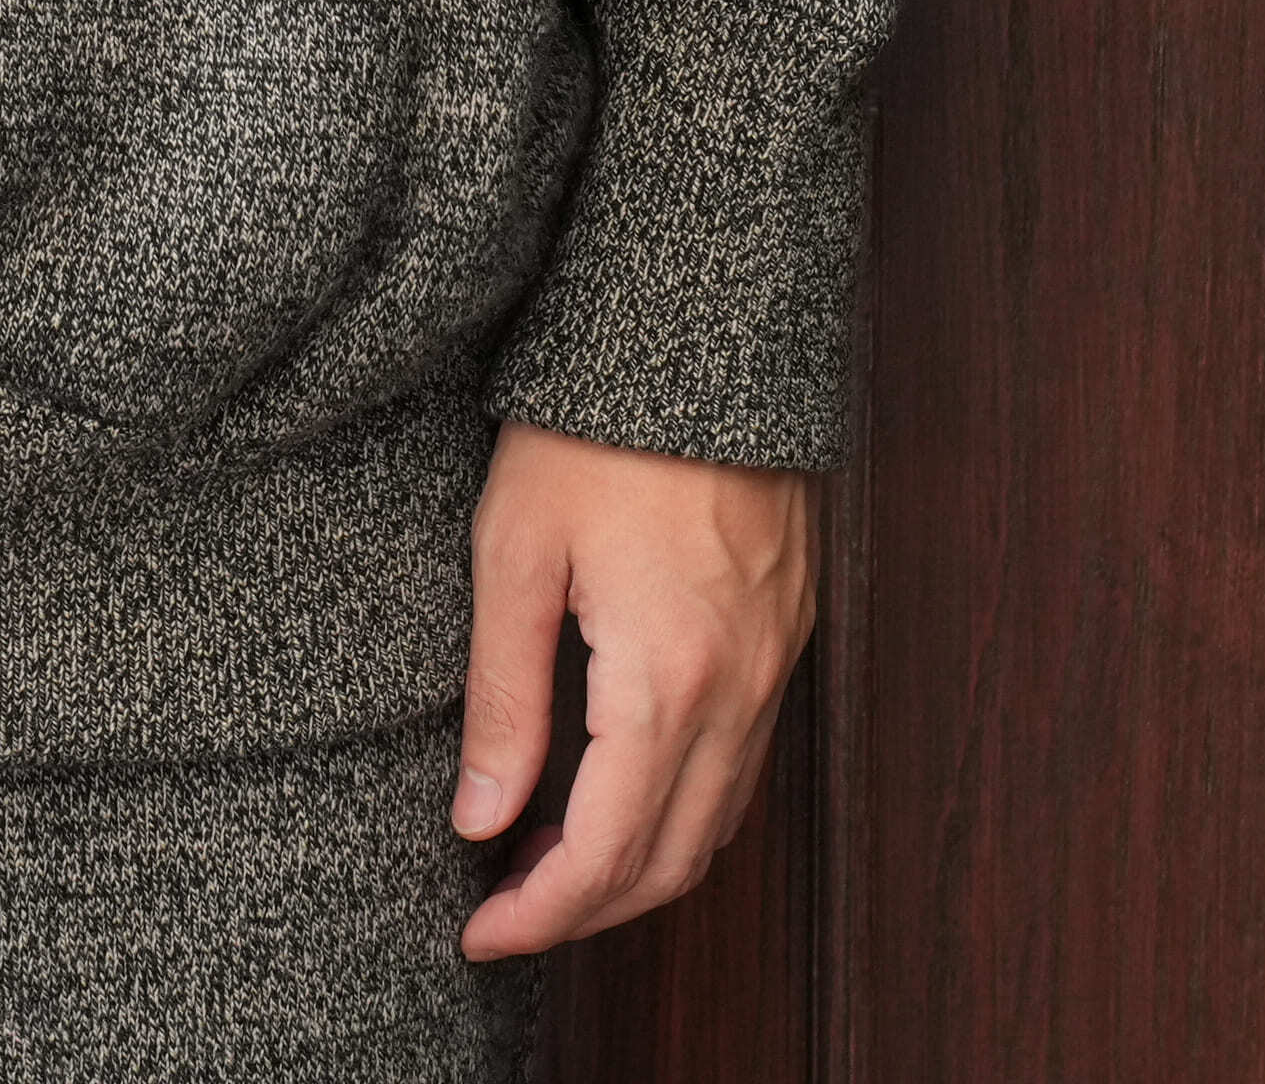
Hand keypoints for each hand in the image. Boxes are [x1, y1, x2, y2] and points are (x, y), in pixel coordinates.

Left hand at [448, 417, 817, 958]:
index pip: (606, 854)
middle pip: (670, 862)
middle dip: (585, 909)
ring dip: (636, 865)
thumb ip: (501, 696)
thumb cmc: (593, 427)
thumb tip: (478, 820)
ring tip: (544, 860)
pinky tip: (617, 786)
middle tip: (503, 912)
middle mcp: (739, 691)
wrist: (702, 330)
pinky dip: (681, 807)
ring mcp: (775, 666)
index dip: (539, 915)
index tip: (477, 935)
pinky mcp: (786, 635)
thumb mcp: (514, 550)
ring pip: (715, 822)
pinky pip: (741, 765)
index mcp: (668, 679)